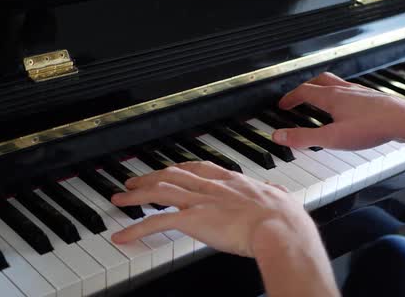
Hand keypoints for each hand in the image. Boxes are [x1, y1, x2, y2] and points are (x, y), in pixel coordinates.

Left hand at [110, 161, 319, 257]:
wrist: (279, 228)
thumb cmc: (284, 218)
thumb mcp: (281, 198)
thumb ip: (276, 193)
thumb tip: (280, 192)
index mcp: (232, 180)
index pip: (198, 167)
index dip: (179, 168)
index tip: (169, 169)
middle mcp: (212, 186)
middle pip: (172, 175)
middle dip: (150, 177)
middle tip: (134, 181)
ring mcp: (201, 201)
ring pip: (159, 191)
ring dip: (136, 195)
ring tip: (120, 199)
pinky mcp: (193, 220)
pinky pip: (157, 222)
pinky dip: (136, 229)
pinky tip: (123, 236)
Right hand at [272, 72, 404, 149]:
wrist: (404, 121)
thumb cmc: (371, 128)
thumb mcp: (331, 138)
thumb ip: (303, 138)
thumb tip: (279, 136)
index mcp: (331, 97)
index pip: (303, 91)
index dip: (290, 98)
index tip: (283, 105)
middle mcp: (345, 90)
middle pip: (319, 81)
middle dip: (305, 87)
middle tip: (299, 96)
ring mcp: (361, 92)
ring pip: (337, 84)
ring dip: (324, 88)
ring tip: (322, 99)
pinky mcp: (374, 98)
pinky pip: (353, 91)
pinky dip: (343, 95)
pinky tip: (349, 108)